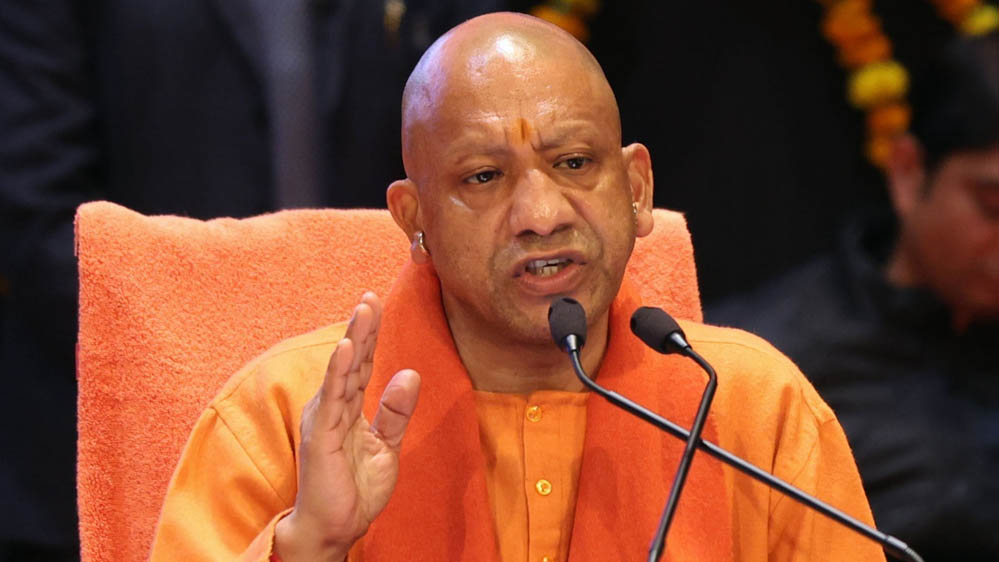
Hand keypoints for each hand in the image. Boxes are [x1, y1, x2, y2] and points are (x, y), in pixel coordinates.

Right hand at [274, 292, 420, 560]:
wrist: (335, 529)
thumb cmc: (354, 491)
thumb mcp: (387, 447)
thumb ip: (395, 412)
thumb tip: (410, 374)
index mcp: (349, 408)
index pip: (363, 365)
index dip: (371, 335)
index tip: (376, 304)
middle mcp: (333, 407)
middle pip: (352, 361)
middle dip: (363, 328)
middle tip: (371, 296)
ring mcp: (325, 419)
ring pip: (342, 371)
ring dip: (353, 339)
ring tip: (363, 309)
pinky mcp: (322, 435)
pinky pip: (332, 397)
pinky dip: (339, 371)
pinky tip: (346, 347)